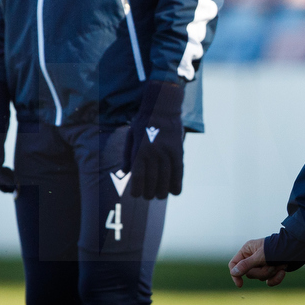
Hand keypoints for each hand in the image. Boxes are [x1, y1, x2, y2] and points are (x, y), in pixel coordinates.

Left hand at [127, 80, 184, 199]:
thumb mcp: (131, 136)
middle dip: (150, 192)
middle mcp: (153, 152)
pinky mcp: (178, 150)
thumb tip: (125, 173)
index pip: (138, 176)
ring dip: (163, 191)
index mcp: (139, 150)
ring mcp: (167, 152)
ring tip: (161, 196)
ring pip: (167, 178)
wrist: (162, 107)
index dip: (137, 189)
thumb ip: (127, 155)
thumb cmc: (143, 123)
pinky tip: (175, 192)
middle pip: (152, 180)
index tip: (136, 195)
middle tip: (148, 196)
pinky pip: (179, 170)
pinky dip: (177, 183)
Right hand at [229, 238, 286, 287]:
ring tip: (280, 264)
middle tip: (271, 264)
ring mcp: (263, 264)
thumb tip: (234, 272)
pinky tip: (283, 272)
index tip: (240, 284)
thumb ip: (246, 265)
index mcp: (248, 250)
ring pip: (260, 277)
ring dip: (271, 272)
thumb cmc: (278, 247)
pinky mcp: (273, 270)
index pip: (234, 264)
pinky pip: (269, 281)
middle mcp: (254, 257)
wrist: (299, 246)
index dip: (235, 274)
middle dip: (261, 272)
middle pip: (249, 273)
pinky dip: (276, 278)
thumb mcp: (261, 256)